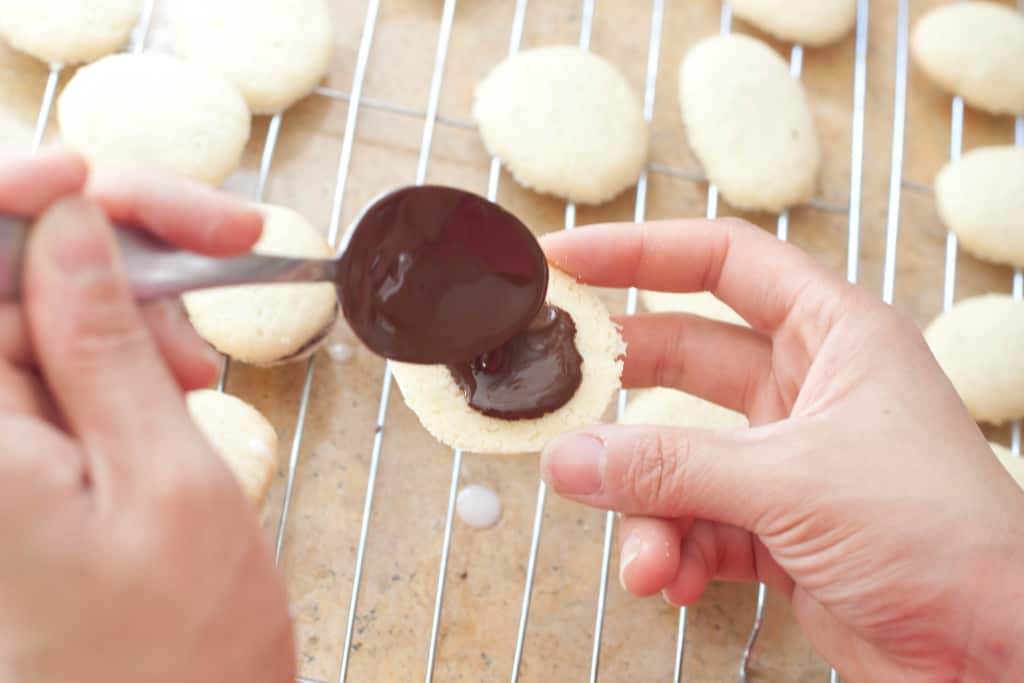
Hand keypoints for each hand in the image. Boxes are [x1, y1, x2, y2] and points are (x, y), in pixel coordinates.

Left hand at [0, 149, 295, 681]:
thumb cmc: (176, 644)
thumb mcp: (164, 477)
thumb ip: (103, 345)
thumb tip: (70, 223)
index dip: (19, 195)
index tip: (97, 180)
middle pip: (4, 271)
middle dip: (104, 234)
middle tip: (213, 240)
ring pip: (39, 306)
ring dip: (126, 296)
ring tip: (196, 352)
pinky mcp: (19, 453)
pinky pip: (55, 358)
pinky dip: (122, 343)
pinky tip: (175, 372)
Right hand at [540, 219, 1023, 681]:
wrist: (995, 656)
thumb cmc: (943, 539)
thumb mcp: (794, 483)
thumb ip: (672, 468)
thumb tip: (571, 457)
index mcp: (834, 334)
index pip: (723, 260)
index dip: (640, 252)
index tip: (566, 260)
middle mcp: (807, 387)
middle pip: (683, 358)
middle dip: (620, 387)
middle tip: (557, 396)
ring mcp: (785, 459)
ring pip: (678, 459)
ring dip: (648, 508)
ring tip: (645, 556)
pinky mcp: (775, 527)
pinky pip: (695, 523)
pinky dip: (675, 553)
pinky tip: (672, 582)